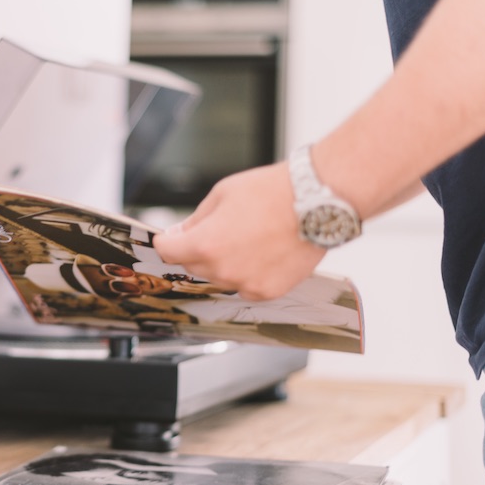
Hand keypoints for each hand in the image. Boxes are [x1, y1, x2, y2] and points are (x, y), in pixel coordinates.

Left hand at [152, 162, 325, 299]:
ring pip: (219, 278)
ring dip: (223, 262)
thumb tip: (178, 234)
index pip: (167, 252)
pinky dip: (247, 273)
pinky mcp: (267, 291)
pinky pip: (244, 286)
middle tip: (220, 230)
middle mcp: (223, 270)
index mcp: (205, 244)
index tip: (171, 238)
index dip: (167, 241)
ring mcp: (245, 284)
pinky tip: (262, 252)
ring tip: (248, 238)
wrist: (316, 202)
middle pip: (192, 266)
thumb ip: (195, 220)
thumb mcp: (221, 194)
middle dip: (197, 250)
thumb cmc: (273, 193)